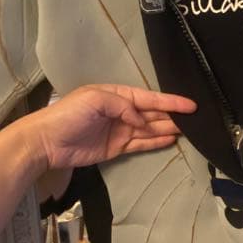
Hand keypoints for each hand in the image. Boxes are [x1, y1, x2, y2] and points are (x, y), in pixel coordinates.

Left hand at [19, 84, 196, 201]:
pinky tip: (171, 139)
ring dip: (167, 128)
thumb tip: (142, 121)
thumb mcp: (95, 100)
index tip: (190, 105)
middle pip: (152, 113)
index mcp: (116, 95)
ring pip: (149, 128)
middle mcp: (121, 111)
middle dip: (172, 114)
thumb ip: (123, 106)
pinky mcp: (116, 148)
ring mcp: (119, 130)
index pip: (148, 97)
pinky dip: (155, 141)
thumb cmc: (69, 115)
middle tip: (196, 119)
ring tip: (189, 130)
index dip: (170, 101)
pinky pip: (141, 143)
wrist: (46, 142)